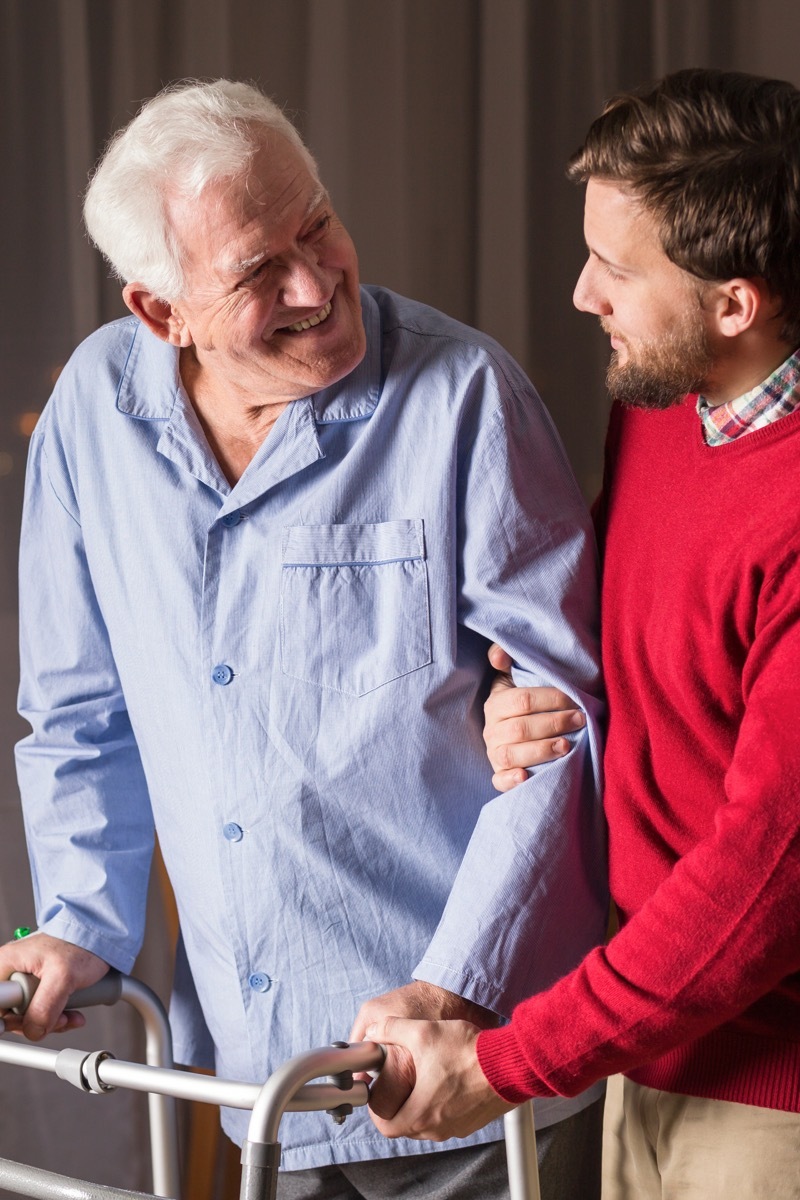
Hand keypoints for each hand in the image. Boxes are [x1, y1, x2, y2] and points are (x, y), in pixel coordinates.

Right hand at [0, 933, 109, 1040]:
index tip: (30, 1022)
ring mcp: (24, 981)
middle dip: (37, 1023)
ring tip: (70, 1016)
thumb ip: (45, 1007)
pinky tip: (71, 1014)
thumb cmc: (82, 944)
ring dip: (51, 1023)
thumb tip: (33, 1031)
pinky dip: (55, 1018)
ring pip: (27, 1016)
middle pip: (11, 1014)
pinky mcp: (37, 988)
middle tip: (58, 1019)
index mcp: (7, 963)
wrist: (99, 937)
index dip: (11, 1018)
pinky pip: (39, 1011)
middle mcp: (12, 972)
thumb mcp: (63, 976)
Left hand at [349, 981, 496, 1119]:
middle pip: (407, 1126)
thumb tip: (374, 1031)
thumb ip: (391, 1030)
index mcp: (420, 1115)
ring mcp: (458, 1128)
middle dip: (400, 1105)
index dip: (377, 1110)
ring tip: (424, 1078)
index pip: (385, 1127)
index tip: (379, 1093)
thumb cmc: (467, 1052)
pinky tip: (448, 1080)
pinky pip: (450, 1120)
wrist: (510, 1063)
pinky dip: (443, 1106)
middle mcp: (438, 1129)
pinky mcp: (474, 1122)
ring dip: (422, 1106)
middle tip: (399, 1083)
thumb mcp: (422, 1032)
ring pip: (429, 1124)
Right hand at [484, 644, 585, 791]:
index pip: (522, 700)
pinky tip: (526, 777)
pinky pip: (500, 781)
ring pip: (512, 755)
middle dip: (554, 723)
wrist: (515, 734)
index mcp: (495, 705)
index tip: (576, 700)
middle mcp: (492, 731)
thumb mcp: (513, 680)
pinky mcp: (499, 776)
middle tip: (581, 720)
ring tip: (567, 746)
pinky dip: (511, 781)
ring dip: (541, 751)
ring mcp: (494, 754)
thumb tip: (500, 652)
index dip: (551, 699)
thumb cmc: (522, 705)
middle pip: (521, 728)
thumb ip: (508, 662)